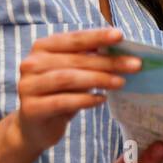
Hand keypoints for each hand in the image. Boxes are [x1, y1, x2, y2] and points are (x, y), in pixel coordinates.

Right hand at [13, 27, 140, 155]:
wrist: (33, 126)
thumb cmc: (59, 93)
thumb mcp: (73, 72)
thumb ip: (89, 59)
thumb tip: (122, 52)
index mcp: (43, 47)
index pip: (74, 39)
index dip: (97, 36)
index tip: (120, 35)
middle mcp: (31, 63)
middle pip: (75, 60)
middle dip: (107, 61)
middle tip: (134, 65)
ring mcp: (28, 86)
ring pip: (68, 78)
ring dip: (99, 79)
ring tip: (121, 82)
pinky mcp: (31, 108)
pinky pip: (62, 101)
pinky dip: (85, 99)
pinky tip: (101, 99)